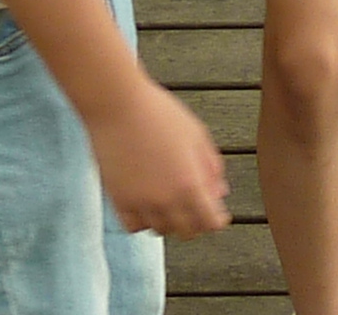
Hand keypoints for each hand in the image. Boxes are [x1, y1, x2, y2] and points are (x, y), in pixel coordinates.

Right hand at [88, 76, 230, 238]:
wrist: (118, 105)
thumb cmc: (158, 113)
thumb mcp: (197, 134)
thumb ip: (212, 167)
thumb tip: (220, 193)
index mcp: (189, 184)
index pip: (210, 223)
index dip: (217, 219)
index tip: (218, 214)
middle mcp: (165, 200)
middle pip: (187, 231)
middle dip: (196, 222)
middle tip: (196, 207)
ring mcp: (140, 203)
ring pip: (161, 230)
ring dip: (170, 221)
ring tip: (171, 201)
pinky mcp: (118, 200)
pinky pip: (134, 226)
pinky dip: (144, 221)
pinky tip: (148, 205)